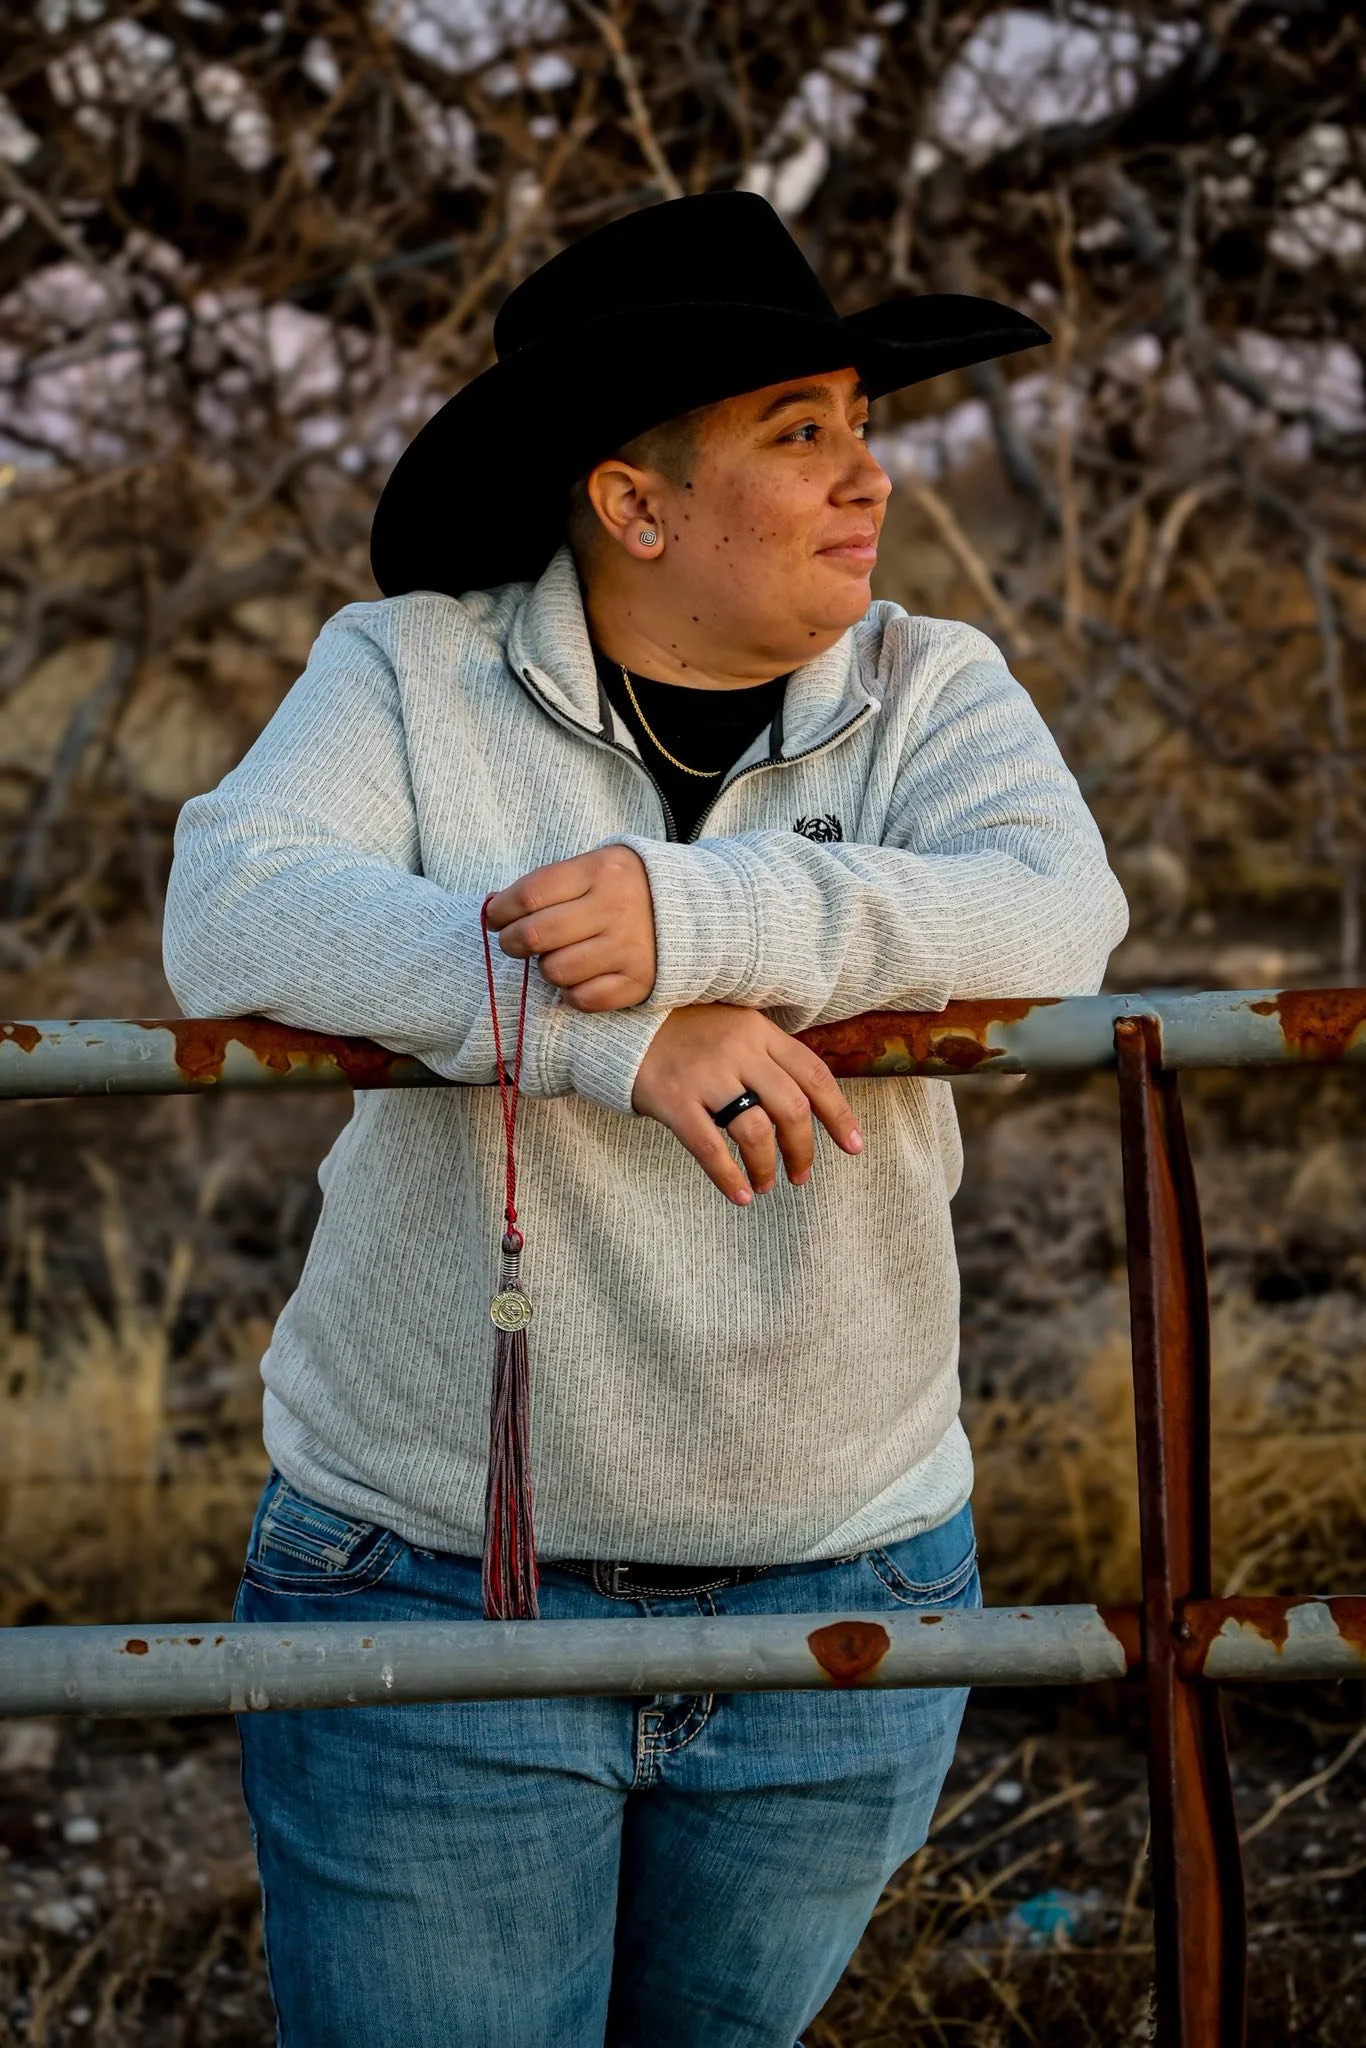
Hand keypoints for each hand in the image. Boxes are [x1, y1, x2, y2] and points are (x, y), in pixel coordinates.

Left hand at [486, 845, 655, 1010]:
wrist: (697, 915)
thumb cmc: (629, 890)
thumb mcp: (596, 868)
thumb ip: (549, 884)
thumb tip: (493, 907)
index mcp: (601, 871)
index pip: (530, 894)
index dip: (501, 910)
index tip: (494, 917)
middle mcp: (616, 909)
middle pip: (536, 934)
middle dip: (512, 942)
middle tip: (514, 942)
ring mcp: (629, 949)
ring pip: (555, 971)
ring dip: (546, 967)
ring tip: (558, 957)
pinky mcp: (638, 983)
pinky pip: (582, 999)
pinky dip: (572, 992)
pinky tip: (581, 976)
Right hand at [631, 1005, 862, 1205]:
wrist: (620, 1026)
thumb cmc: (683, 1033)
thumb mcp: (733, 1026)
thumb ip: (768, 1054)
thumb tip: (809, 1102)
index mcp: (759, 1031)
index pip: (814, 1075)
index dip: (839, 1115)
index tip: (854, 1146)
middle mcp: (738, 1050)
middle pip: (791, 1108)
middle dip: (803, 1149)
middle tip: (802, 1175)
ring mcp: (706, 1075)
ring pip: (755, 1131)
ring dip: (768, 1166)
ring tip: (768, 1184)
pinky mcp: (674, 1100)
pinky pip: (710, 1148)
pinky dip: (730, 1177)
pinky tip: (741, 1196)